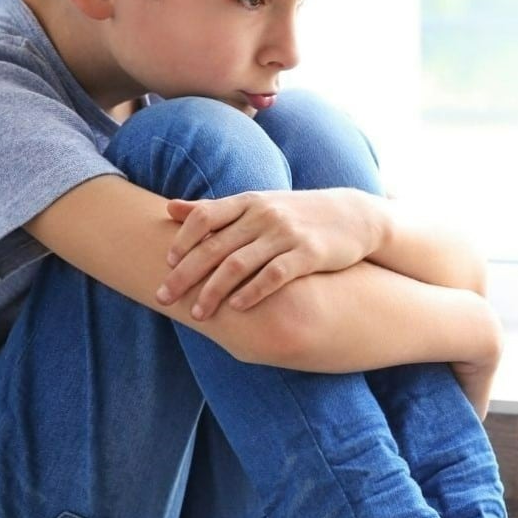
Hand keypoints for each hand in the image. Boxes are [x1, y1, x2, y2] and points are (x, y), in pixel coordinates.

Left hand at [156, 187, 384, 320]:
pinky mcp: (308, 253)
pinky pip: (274, 275)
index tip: (167, 264)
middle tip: (164, 298)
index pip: (204, 216)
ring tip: (198, 314)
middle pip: (214, 246)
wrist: (353, 216)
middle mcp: (263, 216)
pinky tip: (237, 308)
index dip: (182, 240)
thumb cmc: (295, 214)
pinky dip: (252, 292)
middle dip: (185, 275)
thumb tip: (169, 208)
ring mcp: (286, 234)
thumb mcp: (256, 204)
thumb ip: (213, 209)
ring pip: (239, 264)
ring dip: (213, 291)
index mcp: (248, 202)